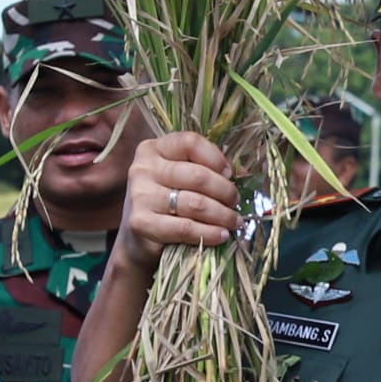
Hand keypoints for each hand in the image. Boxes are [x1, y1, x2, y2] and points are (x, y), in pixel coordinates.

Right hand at [119, 133, 243, 272]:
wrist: (137, 238)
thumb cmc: (166, 202)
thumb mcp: (181, 178)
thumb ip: (206, 169)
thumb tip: (243, 172)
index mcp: (153, 149)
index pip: (190, 143)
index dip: (216, 158)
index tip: (230, 175)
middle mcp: (142, 168)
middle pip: (197, 175)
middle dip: (225, 191)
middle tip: (235, 202)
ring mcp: (140, 195)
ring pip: (195, 203)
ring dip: (222, 215)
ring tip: (234, 222)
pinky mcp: (140, 222)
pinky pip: (185, 227)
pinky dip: (208, 233)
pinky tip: (222, 235)